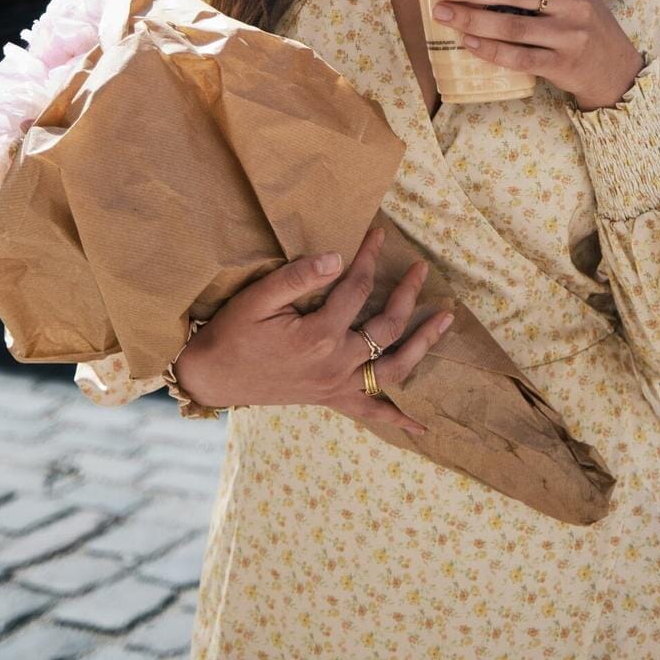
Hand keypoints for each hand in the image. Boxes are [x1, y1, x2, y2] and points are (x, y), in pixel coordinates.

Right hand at [174, 224, 452, 436]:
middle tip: (422, 268)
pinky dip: (398, 419)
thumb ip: (298, 277)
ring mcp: (336, 386)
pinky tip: (421, 426)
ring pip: (394, 369)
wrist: (213, 376)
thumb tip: (336, 257)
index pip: (357, 288)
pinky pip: (372, 413)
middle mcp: (335, 364)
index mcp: (318, 335)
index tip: (380, 233)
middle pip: (387, 325)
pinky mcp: (331, 399)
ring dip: (423, 344)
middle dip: (408, 293)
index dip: (370, 257)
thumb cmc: (233, 332)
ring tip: (446, 320)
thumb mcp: (258, 298)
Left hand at [426, 0, 644, 112]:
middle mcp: (573, 1)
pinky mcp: (562, 65)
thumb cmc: (582, 22)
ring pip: (512, 26)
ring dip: (471, 18)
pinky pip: (518, 57)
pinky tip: (467, 42)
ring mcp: (569, 35)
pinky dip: (489, 49)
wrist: (615, 67)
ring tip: (442, 13)